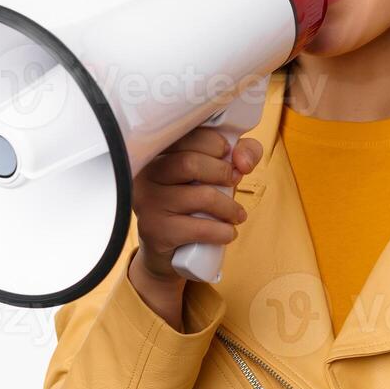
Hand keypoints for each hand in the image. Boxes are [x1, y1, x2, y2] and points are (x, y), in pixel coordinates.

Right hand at [127, 127, 263, 328]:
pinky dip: (222, 231)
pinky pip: (198, 228)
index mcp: (157, 153)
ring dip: (229, 207)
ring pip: (200, 196)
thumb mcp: (218, 173)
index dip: (214, 143)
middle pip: (190, 163)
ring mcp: (147, 204)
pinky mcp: (156, 231)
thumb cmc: (195, 204)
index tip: (228, 155)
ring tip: (237, 215)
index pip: (185, 136)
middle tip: (235, 182)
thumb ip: (241, 152)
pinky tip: (228, 233)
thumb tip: (243, 161)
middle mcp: (146, 175)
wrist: (169, 252)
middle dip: (223, 172)